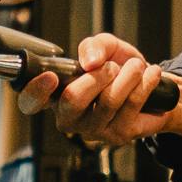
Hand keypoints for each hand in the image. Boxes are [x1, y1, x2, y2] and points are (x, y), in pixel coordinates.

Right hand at [16, 33, 181, 149]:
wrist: (148, 83)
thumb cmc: (117, 67)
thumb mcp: (103, 47)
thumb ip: (93, 46)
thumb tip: (91, 61)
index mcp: (55, 95)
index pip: (31, 101)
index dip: (35, 91)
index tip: (51, 77)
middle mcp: (69, 117)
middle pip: (73, 100)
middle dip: (97, 77)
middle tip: (112, 66)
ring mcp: (93, 130)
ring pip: (108, 101)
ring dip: (128, 76)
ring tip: (136, 66)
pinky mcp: (118, 135)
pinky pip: (132, 104)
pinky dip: (144, 83)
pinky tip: (150, 74)